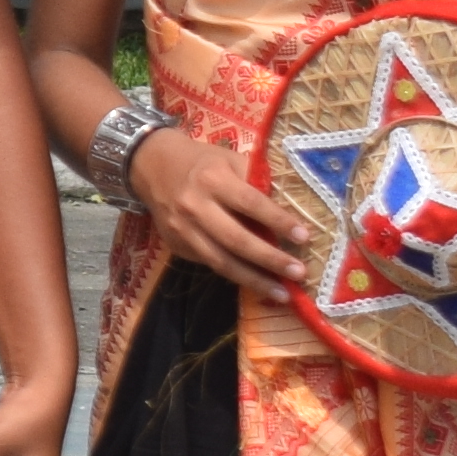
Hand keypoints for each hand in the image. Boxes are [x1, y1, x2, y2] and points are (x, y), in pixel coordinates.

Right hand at [125, 122, 318, 294]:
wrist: (152, 165)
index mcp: (213, 180)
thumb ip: (256, 183)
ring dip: (254, 280)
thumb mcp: (231, 160)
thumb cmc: (203, 162)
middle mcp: (195, 207)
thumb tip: (289, 213)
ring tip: (282, 294)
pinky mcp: (176, 245)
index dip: (278, 222)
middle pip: (237, 240)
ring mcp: (182, 230)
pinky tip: (257, 283)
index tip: (304, 237)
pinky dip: (236, 275)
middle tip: (299, 273)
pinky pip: (209, 263)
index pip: (251, 204)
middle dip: (270, 259)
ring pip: (221, 261)